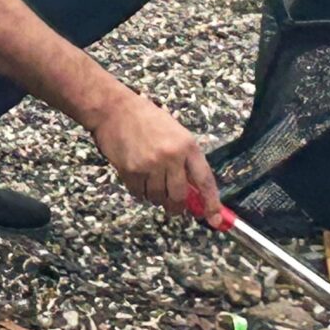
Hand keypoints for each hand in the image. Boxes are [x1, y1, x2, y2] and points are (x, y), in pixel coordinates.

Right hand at [85, 85, 219, 216]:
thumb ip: (185, 160)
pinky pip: (140, 194)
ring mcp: (150, 164)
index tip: (214, 220)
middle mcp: (171, 157)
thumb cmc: (146, 118)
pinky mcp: (131, 171)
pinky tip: (139, 179)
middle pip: (179, 196)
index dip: (211, 203)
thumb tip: (193, 189)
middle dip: (178, 206)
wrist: (114, 109)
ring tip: (152, 184)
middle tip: (175, 208)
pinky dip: (141, 192)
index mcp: (187, 146)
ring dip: (157, 198)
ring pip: (158, 198)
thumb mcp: (175, 133)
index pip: (205, 181)